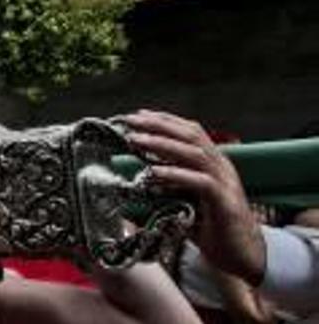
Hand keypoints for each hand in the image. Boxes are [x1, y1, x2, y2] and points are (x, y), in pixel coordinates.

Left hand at [121, 110, 265, 283]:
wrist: (243, 255)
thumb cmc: (210, 227)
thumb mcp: (185, 200)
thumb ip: (168, 185)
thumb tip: (136, 177)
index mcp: (213, 162)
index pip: (190, 131)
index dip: (164, 121)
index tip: (137, 116)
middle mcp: (221, 166)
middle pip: (190, 135)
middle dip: (158, 125)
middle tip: (130, 121)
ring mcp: (225, 182)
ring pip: (194, 153)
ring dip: (162, 144)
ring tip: (135, 140)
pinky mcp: (225, 202)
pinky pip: (200, 182)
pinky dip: (175, 174)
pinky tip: (154, 172)